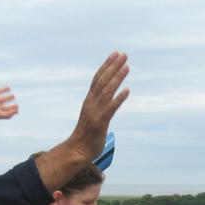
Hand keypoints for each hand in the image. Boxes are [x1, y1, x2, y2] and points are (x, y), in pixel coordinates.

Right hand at [35, 52, 128, 191]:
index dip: (106, 65)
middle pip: (103, 80)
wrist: (77, 150)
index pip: (98, 78)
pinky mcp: (100, 122)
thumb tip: (108, 98)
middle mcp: (92, 103)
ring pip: (107, 91)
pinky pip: (110, 108)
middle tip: (123, 54)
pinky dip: (118, 99)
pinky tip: (127, 91)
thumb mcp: (92, 115)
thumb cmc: (86, 134)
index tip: (115, 54)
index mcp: (90, 100)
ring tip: (127, 67)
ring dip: (117, 78)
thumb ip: (99, 105)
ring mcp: (96, 112)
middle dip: (113, 66)